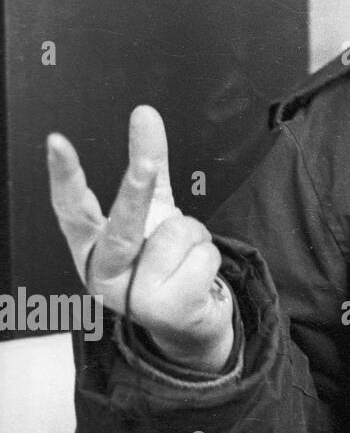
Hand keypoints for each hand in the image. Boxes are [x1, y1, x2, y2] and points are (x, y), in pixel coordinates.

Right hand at [46, 105, 233, 371]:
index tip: (57, 142)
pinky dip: (210, 257)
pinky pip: (204, 254)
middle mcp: (101, 275)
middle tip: (145, 164)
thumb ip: (148, 162)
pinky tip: (195, 278)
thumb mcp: (153, 211)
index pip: (72, 208)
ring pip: (180, 231)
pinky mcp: (168, 309)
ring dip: (195, 236)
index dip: (64, 175)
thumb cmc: (162, 260)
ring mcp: (133, 298)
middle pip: (124, 225)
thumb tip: (145, 112)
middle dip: (138, 191)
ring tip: (183, 259)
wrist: (188, 320)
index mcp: (90, 249)